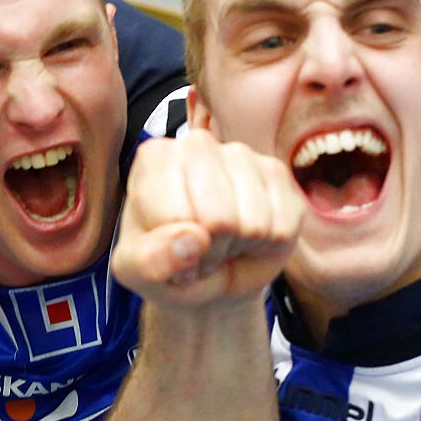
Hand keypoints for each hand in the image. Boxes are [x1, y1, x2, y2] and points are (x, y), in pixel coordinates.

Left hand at [111, 130, 302, 305]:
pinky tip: (248, 235)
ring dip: (238, 246)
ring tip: (221, 240)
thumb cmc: (167, 262)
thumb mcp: (138, 272)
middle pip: (219, 219)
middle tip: (199, 247)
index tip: (171, 247)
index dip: (176, 249)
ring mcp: (242, 155)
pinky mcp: (277, 175)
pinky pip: (281, 228)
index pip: (174, 217)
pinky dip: (266, 245)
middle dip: (210, 249)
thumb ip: (150, 261)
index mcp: (154, 159)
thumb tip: (192, 240)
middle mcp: (197, 144)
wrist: (208, 276)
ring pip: (253, 224)